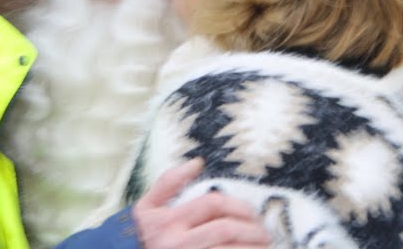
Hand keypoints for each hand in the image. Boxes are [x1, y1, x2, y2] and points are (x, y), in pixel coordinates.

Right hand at [132, 158, 272, 248]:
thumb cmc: (138, 238)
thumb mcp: (145, 208)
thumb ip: (168, 183)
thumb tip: (197, 162)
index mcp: (169, 222)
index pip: (212, 205)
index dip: (238, 206)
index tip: (252, 213)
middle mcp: (178, 244)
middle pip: (226, 230)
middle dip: (251, 230)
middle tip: (265, 233)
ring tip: (264, 247)